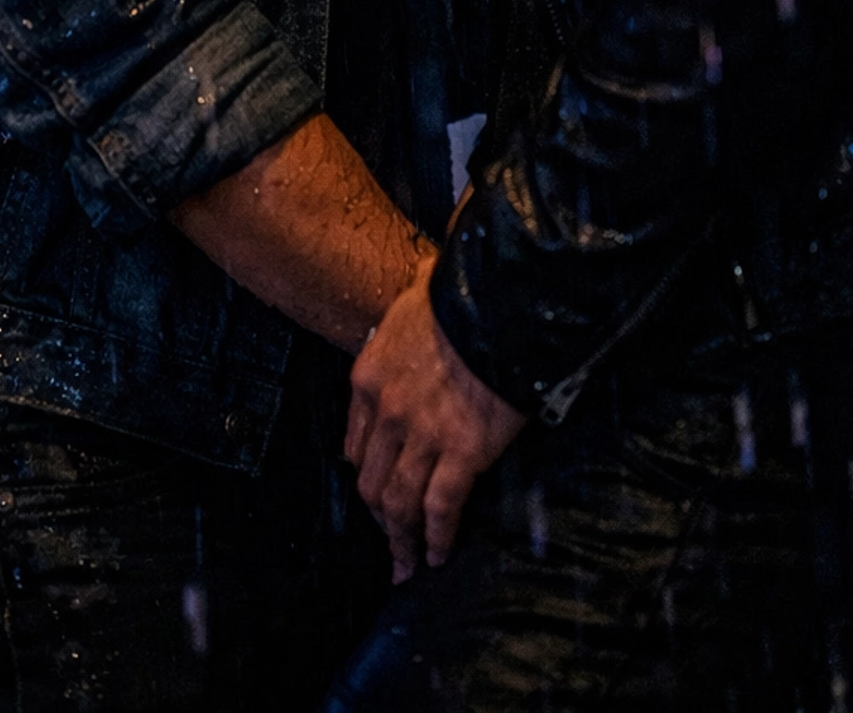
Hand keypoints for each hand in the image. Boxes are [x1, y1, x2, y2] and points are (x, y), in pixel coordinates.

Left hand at [345, 251, 525, 581]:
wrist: (496, 300)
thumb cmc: (460, 294)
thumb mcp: (412, 301)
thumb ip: (405, 321)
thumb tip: (419, 288)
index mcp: (369, 378)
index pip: (356, 445)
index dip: (365, 474)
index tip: (373, 492)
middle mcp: (387, 414)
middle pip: (372, 482)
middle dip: (379, 518)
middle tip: (390, 542)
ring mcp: (422, 436)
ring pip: (400, 503)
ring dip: (402, 541)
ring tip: (408, 565)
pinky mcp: (462, 452)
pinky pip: (441, 507)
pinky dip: (437, 537)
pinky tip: (438, 555)